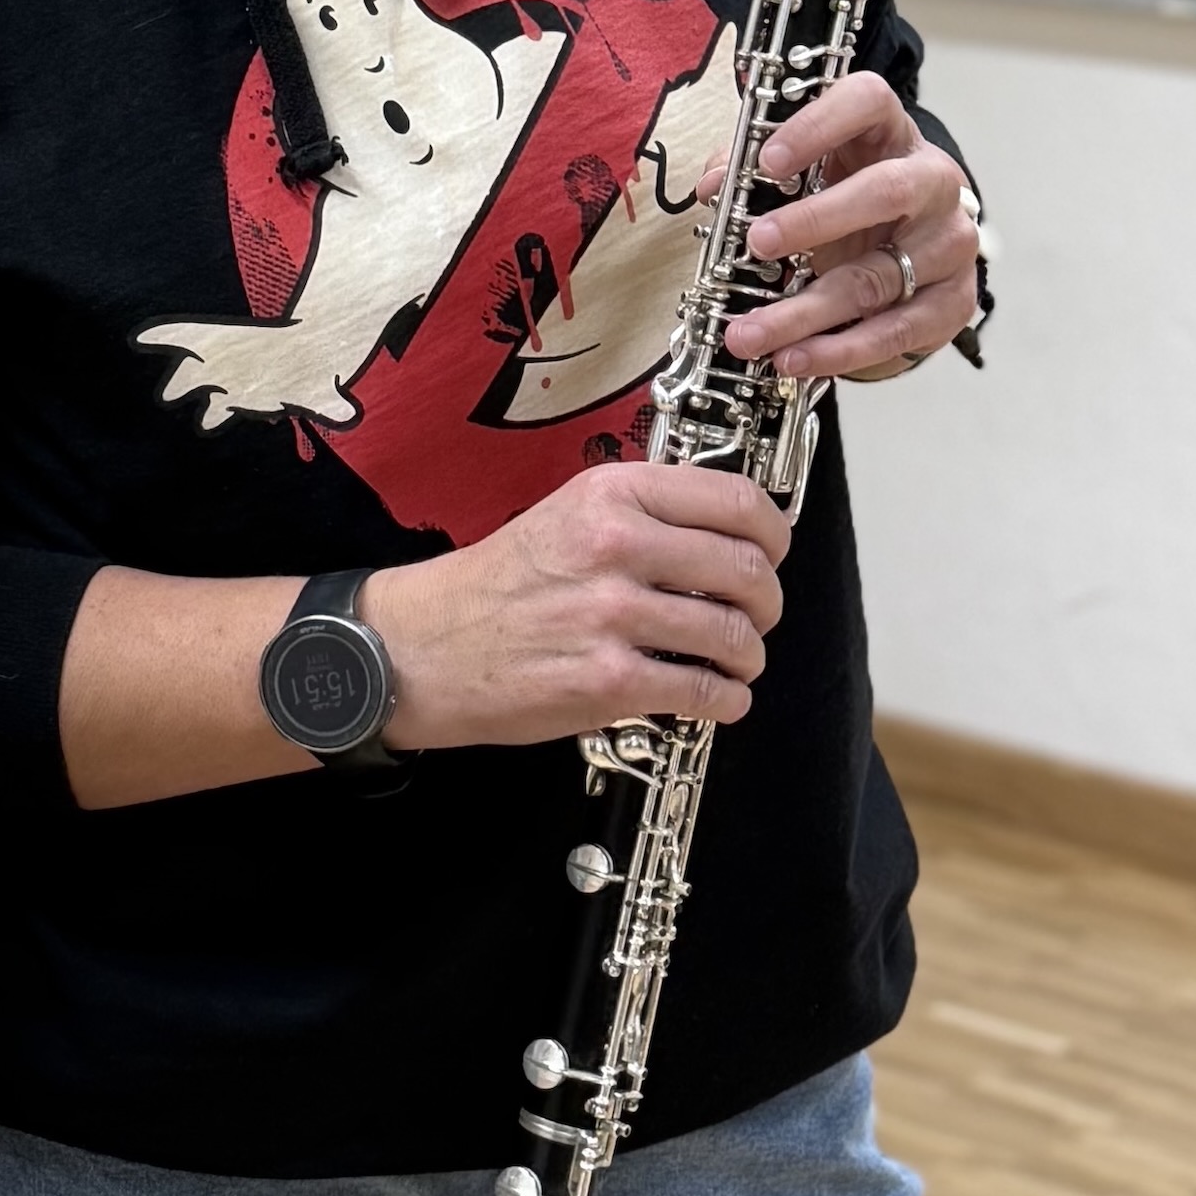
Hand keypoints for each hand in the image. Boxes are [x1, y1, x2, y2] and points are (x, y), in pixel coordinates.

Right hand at [365, 459, 790, 748]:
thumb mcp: (565, 513)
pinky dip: (727, 701)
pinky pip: (705, 692)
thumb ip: (643, 512)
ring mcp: (612, 615)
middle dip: (767, 602)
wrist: (422, 647)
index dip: (773, 533)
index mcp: (610, 495)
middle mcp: (615, 545)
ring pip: (734, 635)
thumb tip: (728, 532)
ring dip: (748, 656)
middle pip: (747, 570)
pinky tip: (717, 699)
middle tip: (757, 616)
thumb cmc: (496, 584)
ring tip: (736, 663)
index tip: (773, 553)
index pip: (736, 501)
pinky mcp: (607, 681)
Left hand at [713, 70, 982, 381]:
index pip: (868, 103)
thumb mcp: (808, 172)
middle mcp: (932, 182)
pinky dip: (840, 351)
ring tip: (748, 335)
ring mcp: (949, 244)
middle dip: (816, 220)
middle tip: (757, 243)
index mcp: (891, 133)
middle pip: (886, 192)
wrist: (916, 248)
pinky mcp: (954, 301)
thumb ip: (753, 170)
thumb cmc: (848, 196)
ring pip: (879, 278)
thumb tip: (712, 187)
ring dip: (805, 311)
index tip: (766, 160)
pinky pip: (897, 331)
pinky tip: (794, 359)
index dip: (819, 126)